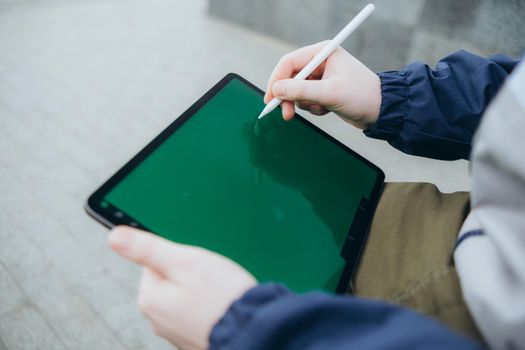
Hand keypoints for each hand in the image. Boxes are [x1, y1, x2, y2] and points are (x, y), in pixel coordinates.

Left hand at [108, 226, 256, 349]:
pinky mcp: (194, 338)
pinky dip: (210, 307)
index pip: (154, 262)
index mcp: (150, 299)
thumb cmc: (223, 297)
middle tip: (212, 279)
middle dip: (192, 274)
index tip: (197, 264)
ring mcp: (176, 332)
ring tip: (220, 293)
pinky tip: (223, 306)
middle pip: (171, 280)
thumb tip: (114, 236)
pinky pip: (198, 312)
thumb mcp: (185, 261)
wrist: (255, 330)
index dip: (180, 257)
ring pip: (186, 296)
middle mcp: (158, 321)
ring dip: (203, 291)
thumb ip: (148, 249)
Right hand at [264, 41, 380, 128]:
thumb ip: (301, 91)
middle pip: (290, 78)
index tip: (271, 99)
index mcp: (323, 52)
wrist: (382, 111)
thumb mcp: (329, 93)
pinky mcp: (323, 90)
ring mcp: (321, 77)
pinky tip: (327, 110)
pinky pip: (306, 100)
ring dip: (305, 104)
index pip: (289, 63)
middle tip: (287, 115)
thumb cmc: (361, 96)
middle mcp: (320, 62)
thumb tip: (276, 90)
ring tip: (321, 108)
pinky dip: (313, 108)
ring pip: (297, 92)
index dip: (277, 81)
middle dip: (289, 98)